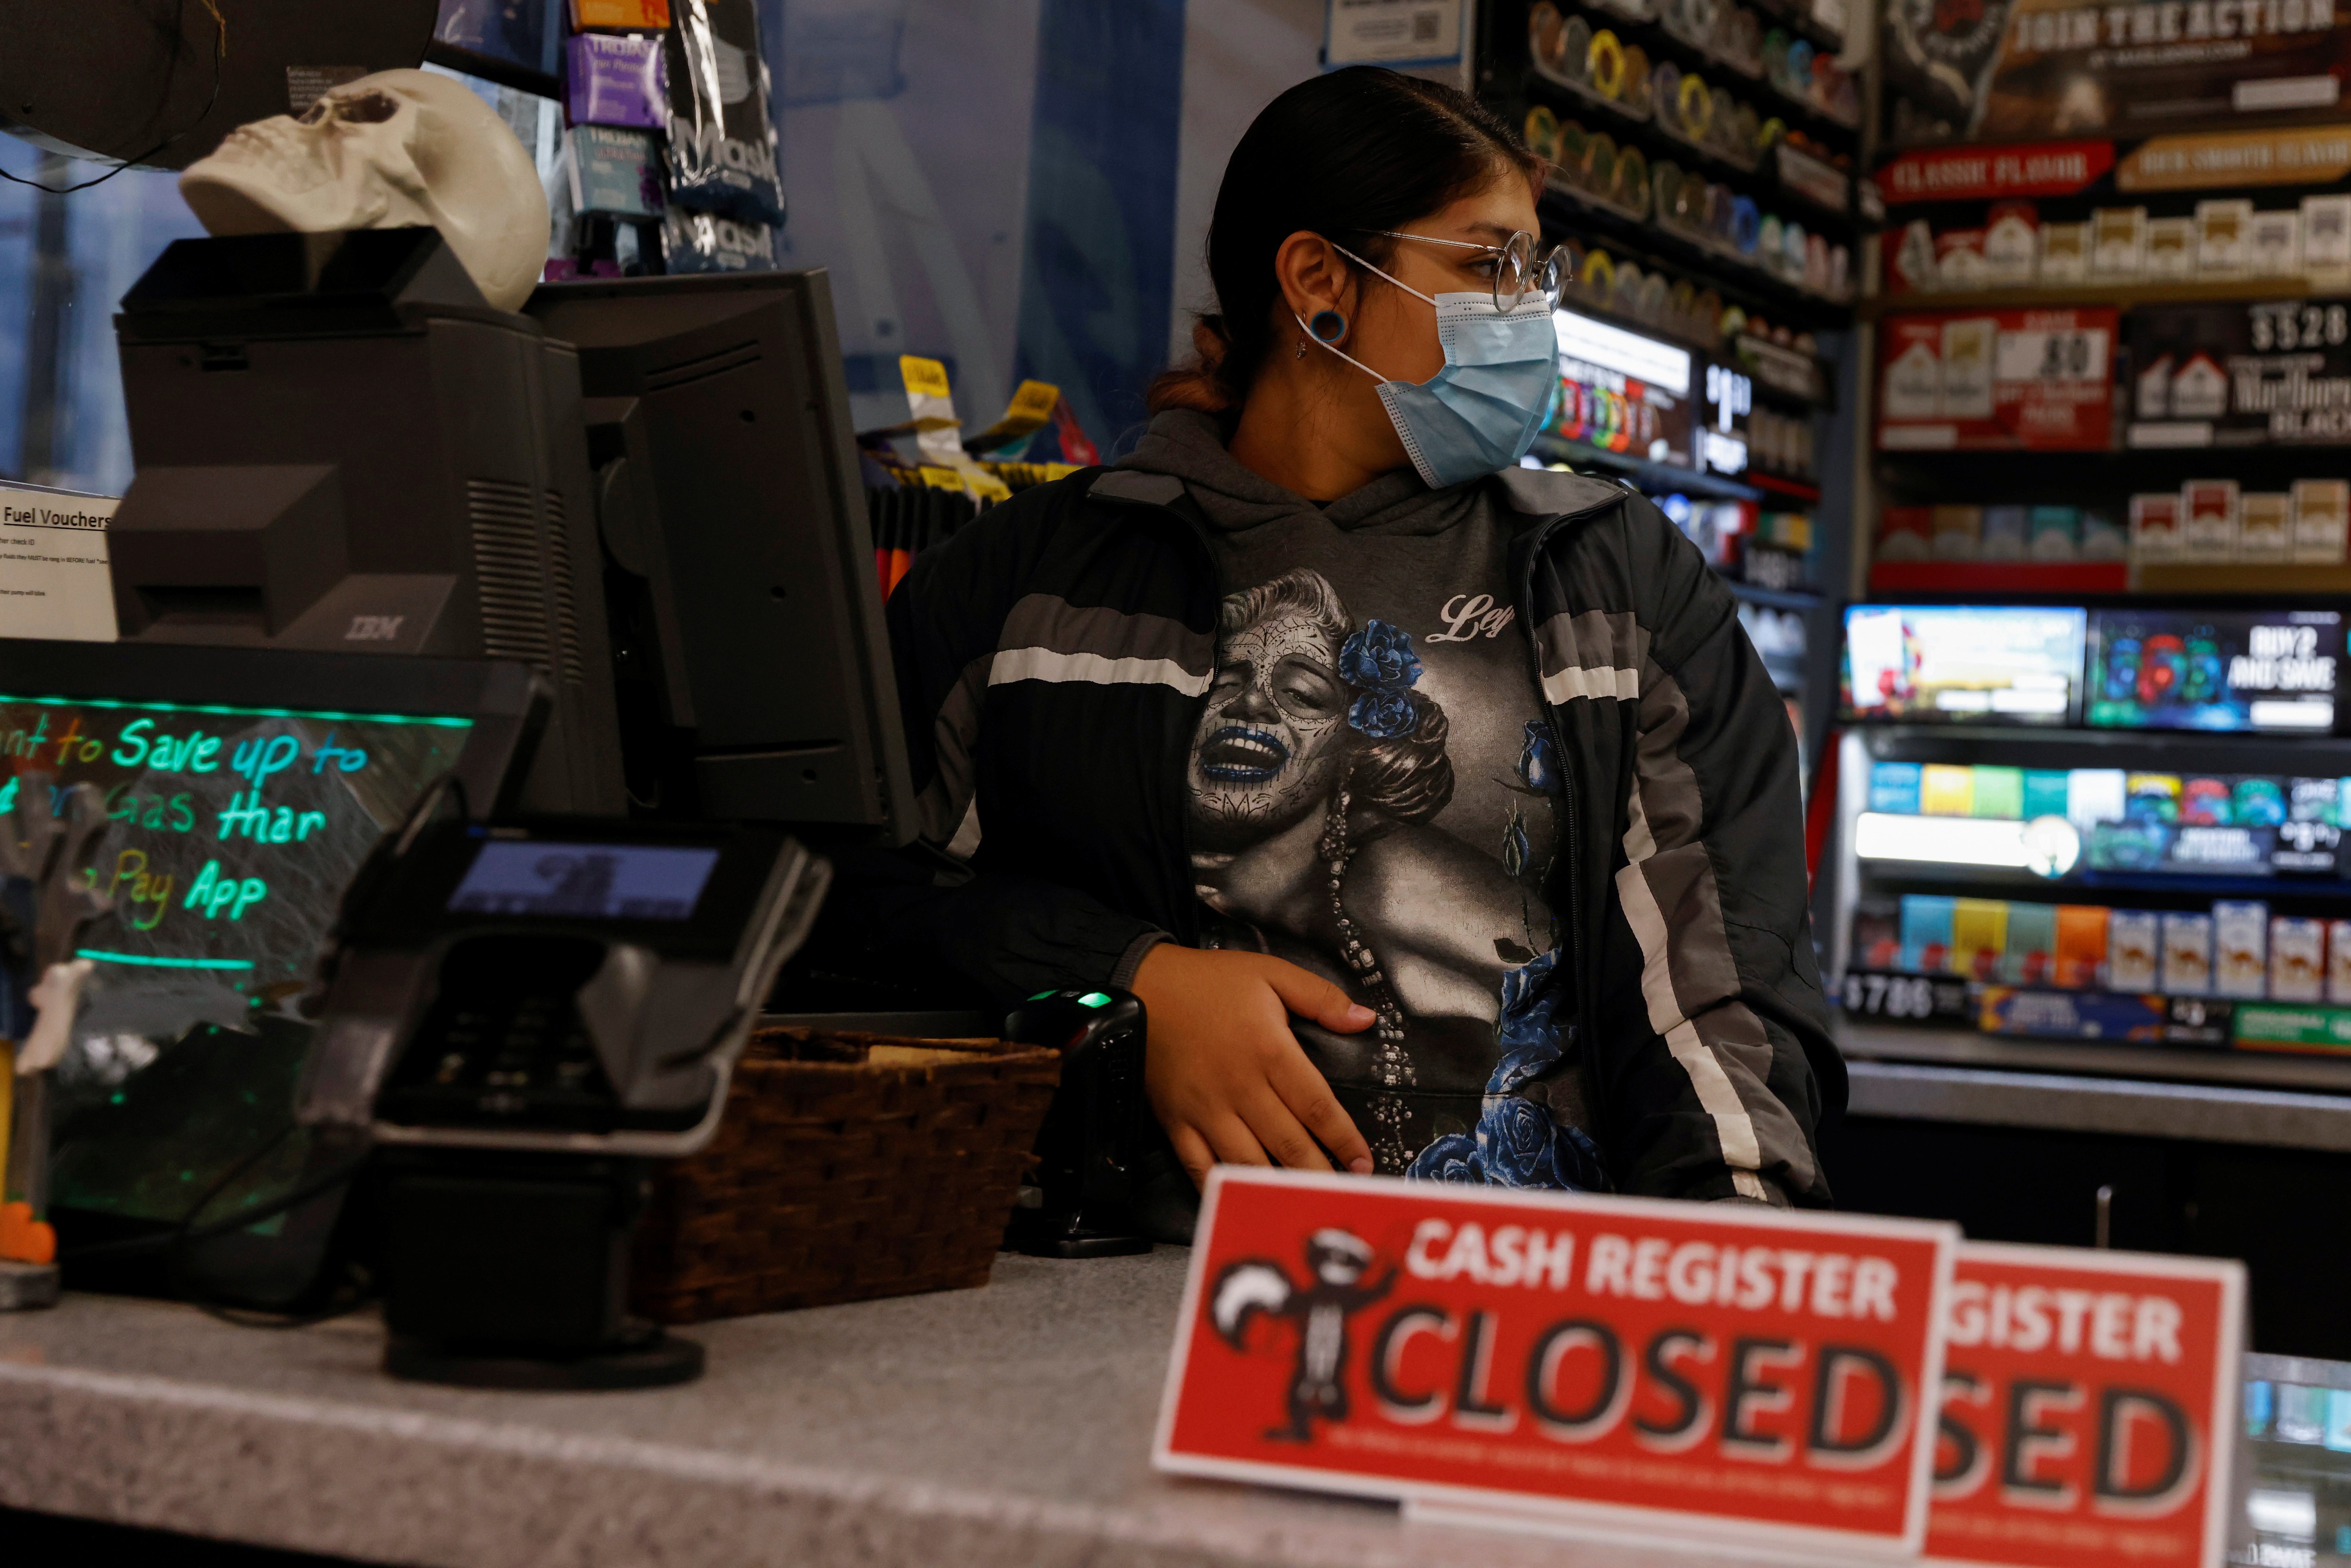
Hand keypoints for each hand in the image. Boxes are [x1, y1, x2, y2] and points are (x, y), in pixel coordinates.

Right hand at [1131, 944, 1375, 1185]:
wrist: (1143, 987)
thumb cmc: (1208, 981)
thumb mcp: (1271, 972)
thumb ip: (1321, 998)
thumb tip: (1365, 1019)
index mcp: (1269, 1051)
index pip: (1317, 1106)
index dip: (1344, 1139)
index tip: (1363, 1161)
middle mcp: (1240, 1087)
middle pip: (1289, 1143)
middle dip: (1320, 1174)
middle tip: (1343, 1195)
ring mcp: (1206, 1109)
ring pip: (1249, 1162)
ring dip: (1279, 1187)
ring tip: (1303, 1204)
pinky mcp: (1177, 1121)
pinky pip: (1201, 1166)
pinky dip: (1221, 1188)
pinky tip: (1241, 1200)